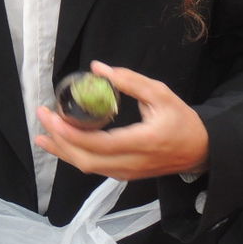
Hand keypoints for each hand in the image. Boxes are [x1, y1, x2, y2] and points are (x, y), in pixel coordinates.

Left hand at [35, 61, 208, 180]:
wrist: (200, 150)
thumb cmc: (182, 120)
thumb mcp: (161, 94)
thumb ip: (130, 81)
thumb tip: (98, 69)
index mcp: (142, 142)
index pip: (99, 143)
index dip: (70, 132)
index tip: (51, 114)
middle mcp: (132, 163)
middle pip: (85, 159)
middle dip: (59, 140)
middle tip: (42, 117)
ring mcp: (127, 173)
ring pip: (86, 166)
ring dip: (62, 150)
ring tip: (43, 133)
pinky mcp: (123, 175)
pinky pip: (93, 167)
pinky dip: (73, 155)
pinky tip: (60, 144)